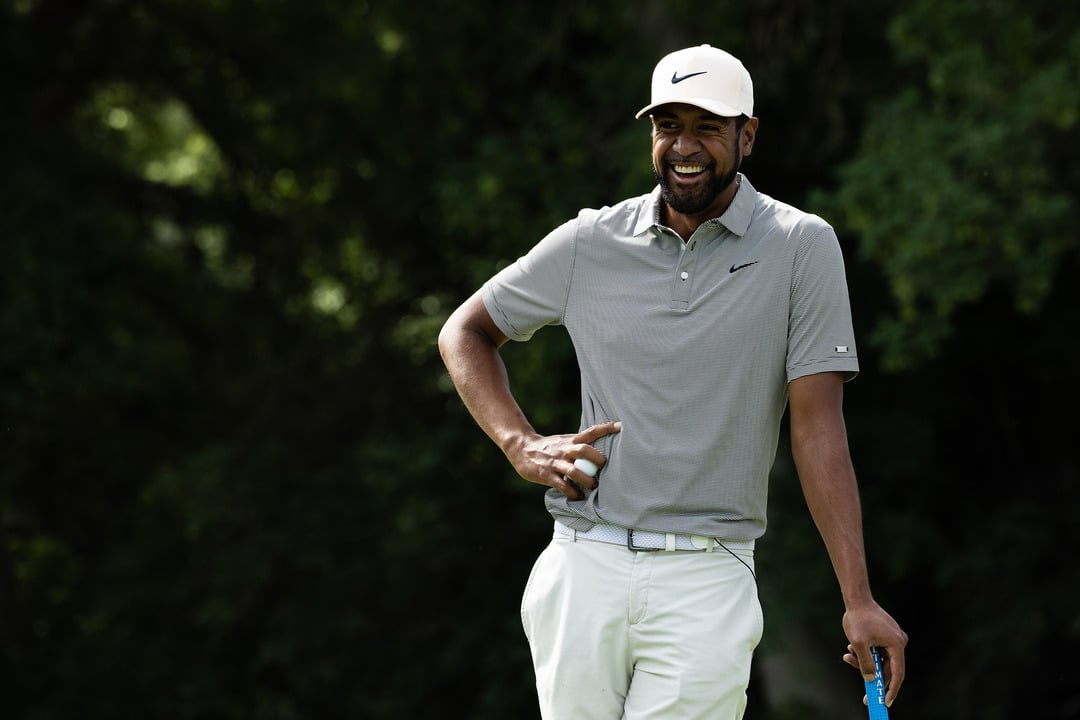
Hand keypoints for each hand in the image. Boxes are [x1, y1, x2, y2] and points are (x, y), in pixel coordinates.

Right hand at [506, 421, 620, 498]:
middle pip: (584, 450)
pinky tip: (578, 496)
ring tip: (593, 486)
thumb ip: (579, 445)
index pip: (591, 431)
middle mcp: (565, 450)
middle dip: (597, 460)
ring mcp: (555, 463)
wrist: (522, 448)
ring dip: (587, 480)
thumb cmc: (549, 448)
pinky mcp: (546, 475)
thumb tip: (601, 453)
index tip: (621, 426)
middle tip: (604, 467)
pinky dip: (572, 492)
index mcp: (571, 440)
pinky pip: (562, 485)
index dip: (606, 428)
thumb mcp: (564, 441)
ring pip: (574, 471)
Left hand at [842, 603, 907, 706]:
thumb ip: (865, 663)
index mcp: (897, 644)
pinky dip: (865, 654)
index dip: (892, 690)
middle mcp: (899, 642)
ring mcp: (893, 639)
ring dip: (864, 662)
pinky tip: (851, 647)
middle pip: (888, 668)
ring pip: (880, 660)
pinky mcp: (886, 636)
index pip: (898, 673)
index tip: (885, 702)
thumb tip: (871, 680)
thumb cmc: (858, 619)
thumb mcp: (858, 643)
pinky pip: (877, 652)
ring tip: (848, 654)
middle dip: (873, 676)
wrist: (856, 599)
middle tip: (865, 695)